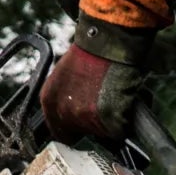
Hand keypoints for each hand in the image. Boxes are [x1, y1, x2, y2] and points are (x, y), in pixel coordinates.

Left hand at [40, 13, 156, 143]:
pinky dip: (125, 119)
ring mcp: (86, 119)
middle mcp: (64, 113)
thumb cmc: (90, 52)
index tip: (84, 124)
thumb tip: (72, 114)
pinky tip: (123, 100)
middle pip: (82, 132)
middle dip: (93, 121)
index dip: (75, 128)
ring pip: (102, 131)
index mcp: (50, 101)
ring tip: (113, 95)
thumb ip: (64, 97)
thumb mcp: (64, 75)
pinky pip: (120, 130)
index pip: (59, 132)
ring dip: (110, 120)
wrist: (108, 42)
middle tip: (103, 102)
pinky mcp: (109, 122)